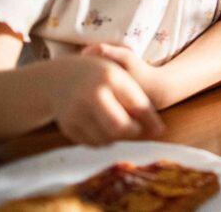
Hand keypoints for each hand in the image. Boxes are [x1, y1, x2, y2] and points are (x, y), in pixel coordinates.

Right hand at [45, 54, 163, 145]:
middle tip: (136, 129)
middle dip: (133, 132)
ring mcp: (76, 111)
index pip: (138, 105)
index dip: (151, 121)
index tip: (160, 129)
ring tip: (118, 122)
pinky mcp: (67, 126)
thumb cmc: (101, 77)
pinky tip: (103, 125)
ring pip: (107, 139)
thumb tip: (159, 131)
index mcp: (110, 78)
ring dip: (119, 137)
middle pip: (119, 128)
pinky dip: (103, 139)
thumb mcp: (120, 79)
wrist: (60, 77)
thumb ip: (138, 102)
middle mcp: (91, 94)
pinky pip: (93, 143)